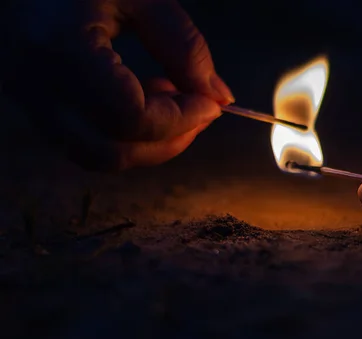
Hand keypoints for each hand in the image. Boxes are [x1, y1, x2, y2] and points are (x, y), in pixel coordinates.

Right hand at [2, 0, 233, 170]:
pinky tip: (143, 98)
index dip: (180, 119)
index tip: (212, 104)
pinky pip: (85, 142)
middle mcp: (36, 87)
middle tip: (200, 112)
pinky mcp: (33, 105)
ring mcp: (29, 101)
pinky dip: (125, 135)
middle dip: (168, 141)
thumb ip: (183, 45)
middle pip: (113, 152)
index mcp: (62, 49)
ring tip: (172, 100)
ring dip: (147, 142)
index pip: (130, 117)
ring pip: (97, 156)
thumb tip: (220, 96)